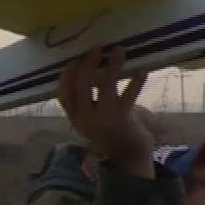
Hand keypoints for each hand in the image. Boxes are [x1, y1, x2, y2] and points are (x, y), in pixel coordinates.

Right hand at [57, 47, 153, 175]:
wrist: (127, 155)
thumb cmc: (108, 131)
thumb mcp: (89, 118)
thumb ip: (84, 100)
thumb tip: (88, 66)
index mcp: (75, 117)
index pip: (63, 93)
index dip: (67, 74)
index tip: (74, 60)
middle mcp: (85, 118)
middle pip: (82, 85)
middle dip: (88, 63)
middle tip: (97, 49)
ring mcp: (104, 117)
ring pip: (106, 85)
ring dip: (113, 65)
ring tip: (119, 50)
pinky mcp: (123, 117)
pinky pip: (130, 94)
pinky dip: (136, 80)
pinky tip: (141, 69)